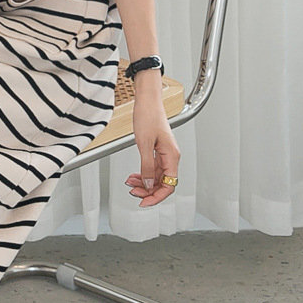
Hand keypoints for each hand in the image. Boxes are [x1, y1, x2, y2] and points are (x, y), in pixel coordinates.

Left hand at [125, 80, 179, 206]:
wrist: (147, 100)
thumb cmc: (148, 116)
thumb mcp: (144, 144)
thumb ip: (147, 166)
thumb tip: (148, 184)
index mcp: (172, 156)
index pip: (169, 185)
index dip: (157, 196)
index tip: (144, 202)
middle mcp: (171, 157)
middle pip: (163, 183)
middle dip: (148, 191)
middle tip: (133, 193)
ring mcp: (164, 154)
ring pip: (156, 177)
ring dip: (144, 183)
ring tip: (130, 184)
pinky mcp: (157, 150)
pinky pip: (152, 168)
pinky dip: (143, 174)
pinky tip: (134, 176)